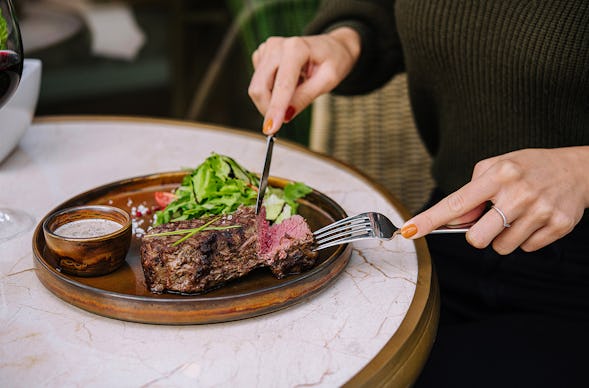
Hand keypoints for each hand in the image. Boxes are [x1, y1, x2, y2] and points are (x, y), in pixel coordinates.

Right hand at [248, 27, 360, 134]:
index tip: (270, 129)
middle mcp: (277, 45)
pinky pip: (259, 82)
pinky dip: (271, 90)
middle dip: (268, 109)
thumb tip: (286, 115)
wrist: (332, 47)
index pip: (281, 85)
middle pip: (259, 87)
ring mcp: (267, 49)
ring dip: (272, 99)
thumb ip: (306, 96)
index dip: (275, 109)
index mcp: (296, 48)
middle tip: (284, 119)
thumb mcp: (328, 81)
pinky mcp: (262, 55)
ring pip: (257, 87)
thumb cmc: (333, 61)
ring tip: (296, 89)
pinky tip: (287, 82)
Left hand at [401, 147, 588, 253]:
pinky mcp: (557, 226)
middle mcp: (518, 193)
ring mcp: (540, 211)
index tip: (409, 230)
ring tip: (517, 214)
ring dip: (502, 236)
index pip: (456, 203)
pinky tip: (534, 219)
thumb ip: (472, 193)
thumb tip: (454, 221)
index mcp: (498, 175)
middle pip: (476, 239)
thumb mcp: (497, 168)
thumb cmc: (528, 168)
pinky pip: (526, 248)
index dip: (430, 219)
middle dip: (477, 235)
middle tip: (491, 219)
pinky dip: (525, 238)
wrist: (578, 169)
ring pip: (501, 247)